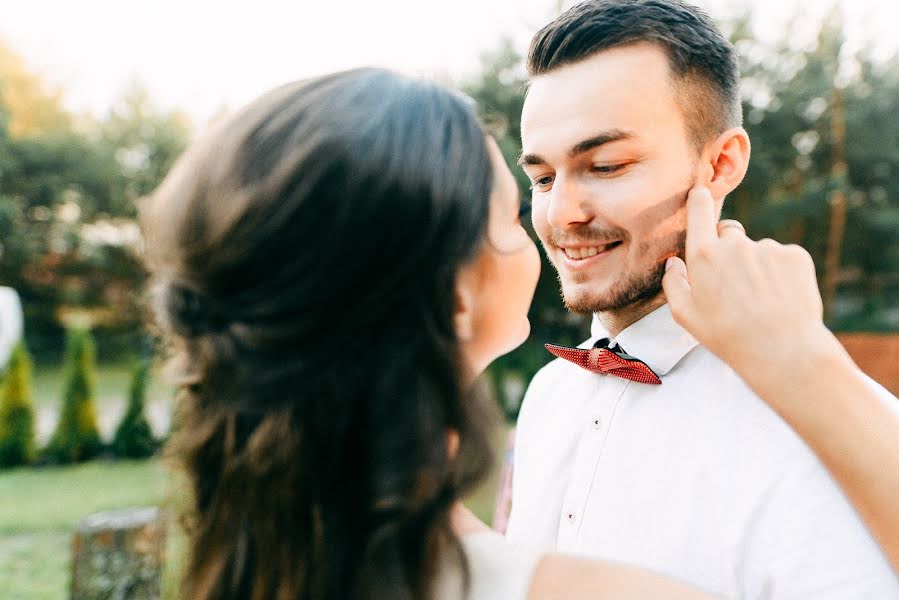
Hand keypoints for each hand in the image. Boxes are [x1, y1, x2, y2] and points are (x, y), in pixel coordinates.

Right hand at [662, 186, 829, 370]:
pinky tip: (779, 297)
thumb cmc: (727, 336)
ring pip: (757, 250)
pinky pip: (783, 257)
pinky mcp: (795, 256)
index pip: (700, 211)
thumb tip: (673, 262)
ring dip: (756, 266)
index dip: (699, 200)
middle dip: (728, 249)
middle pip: (729, 233)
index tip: (700, 193)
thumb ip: (673, 283)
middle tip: (733, 282)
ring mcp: (768, 247)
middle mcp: (735, 244)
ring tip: (760, 300)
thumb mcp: (685, 316)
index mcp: (704, 255)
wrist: (782, 350)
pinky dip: (781, 273)